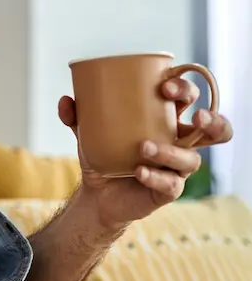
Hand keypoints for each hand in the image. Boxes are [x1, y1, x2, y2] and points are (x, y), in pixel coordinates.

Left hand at [58, 77, 233, 229]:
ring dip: (171, 151)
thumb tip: (66, 101)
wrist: (96, 193)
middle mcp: (178, 142)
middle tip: (196, 116)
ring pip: (192, 159)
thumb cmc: (102, 154)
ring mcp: (176, 167)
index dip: (185, 89)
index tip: (164, 87)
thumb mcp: (87, 132)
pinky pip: (171, 184)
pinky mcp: (168, 190)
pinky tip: (139, 171)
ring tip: (144, 147)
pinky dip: (155, 176)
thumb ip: (77, 116)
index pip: (187, 98)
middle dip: (212, 120)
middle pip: (213, 129)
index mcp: (165, 120)